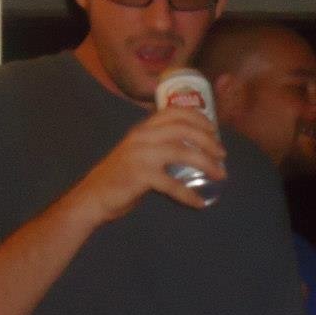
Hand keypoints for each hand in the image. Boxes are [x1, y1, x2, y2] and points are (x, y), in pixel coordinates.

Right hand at [74, 107, 226, 222]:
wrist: (93, 197)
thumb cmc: (121, 176)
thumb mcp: (140, 152)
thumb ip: (161, 146)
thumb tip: (195, 148)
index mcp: (143, 129)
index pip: (174, 111)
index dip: (199, 118)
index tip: (215, 129)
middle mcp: (142, 136)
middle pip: (183, 128)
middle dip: (208, 140)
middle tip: (222, 154)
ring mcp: (140, 155)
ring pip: (182, 151)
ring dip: (206, 163)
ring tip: (221, 174)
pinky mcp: (140, 176)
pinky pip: (172, 184)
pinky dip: (188, 195)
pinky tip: (199, 203)